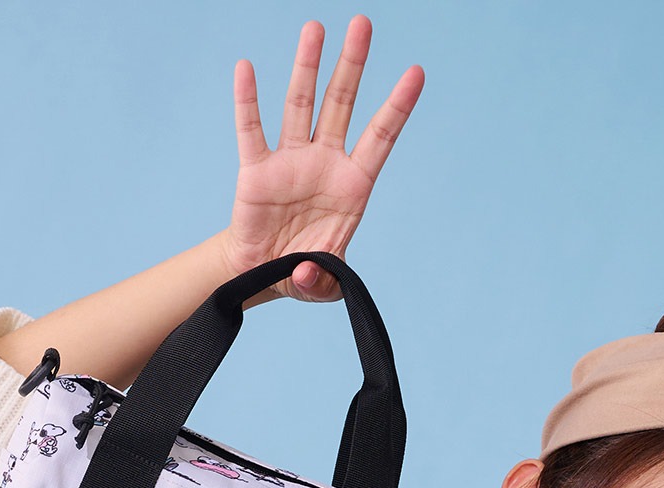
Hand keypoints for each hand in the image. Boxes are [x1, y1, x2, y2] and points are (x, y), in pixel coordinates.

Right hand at [221, 16, 424, 303]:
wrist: (264, 274)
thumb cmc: (304, 271)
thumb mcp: (324, 286)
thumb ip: (323, 281)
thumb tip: (306, 269)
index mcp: (352, 185)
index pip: (380, 137)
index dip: (397, 107)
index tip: (416, 73)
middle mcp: (324, 164)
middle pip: (341, 105)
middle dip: (352, 66)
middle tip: (362, 23)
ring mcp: (290, 162)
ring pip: (300, 106)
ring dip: (307, 68)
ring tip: (315, 28)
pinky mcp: (256, 171)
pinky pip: (251, 131)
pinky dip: (247, 101)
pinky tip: (246, 69)